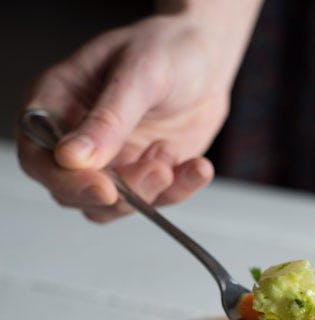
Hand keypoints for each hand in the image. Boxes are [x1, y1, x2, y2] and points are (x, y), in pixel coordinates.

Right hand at [17, 15, 234, 222]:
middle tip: (157, 170)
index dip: (66, 181)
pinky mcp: (141, 178)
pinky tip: (196, 168)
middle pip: (72, 192)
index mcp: (56, 103)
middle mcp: (75, 139)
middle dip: (117, 193)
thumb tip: (72, 158)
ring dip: (147, 192)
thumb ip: (108, 119)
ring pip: (111, 206)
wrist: (206, 60)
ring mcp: (108, 163)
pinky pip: (154, 202)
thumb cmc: (166, 49)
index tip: (104, 188)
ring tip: (170, 155)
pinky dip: (178, 190)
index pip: (38, 158)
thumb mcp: (139, 75)